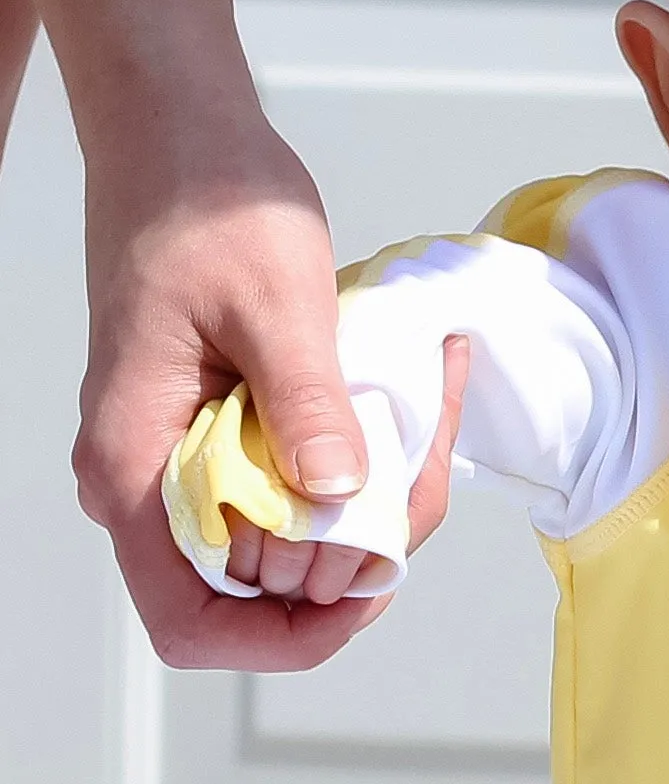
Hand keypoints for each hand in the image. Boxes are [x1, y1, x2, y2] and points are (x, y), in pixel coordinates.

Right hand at [75, 120, 464, 666]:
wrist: (180, 144)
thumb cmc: (208, 207)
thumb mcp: (276, 302)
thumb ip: (307, 402)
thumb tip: (336, 496)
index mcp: (134, 466)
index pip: (193, 622)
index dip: (285, 639)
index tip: (367, 591)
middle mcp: (149, 484)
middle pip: (260, 597)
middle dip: (354, 563)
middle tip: (417, 473)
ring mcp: (185, 467)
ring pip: (293, 552)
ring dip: (371, 520)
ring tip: (418, 432)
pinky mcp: (224, 444)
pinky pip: (301, 499)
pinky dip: (363, 482)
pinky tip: (403, 424)